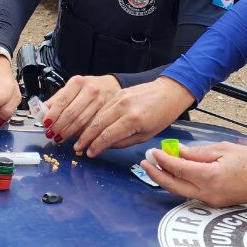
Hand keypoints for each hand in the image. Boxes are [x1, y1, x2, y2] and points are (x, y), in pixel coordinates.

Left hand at [43, 74, 120, 143]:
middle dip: (59, 126)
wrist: (109, 86)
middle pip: (71, 112)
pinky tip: (72, 137)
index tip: (46, 123)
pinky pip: (90, 125)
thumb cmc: (86, 88)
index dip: (53, 114)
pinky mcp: (105, 112)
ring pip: (81, 121)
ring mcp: (99, 101)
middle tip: (51, 133)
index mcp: (77, 82)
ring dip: (67, 132)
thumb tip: (41, 112)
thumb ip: (55, 100)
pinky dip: (79, 133)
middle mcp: (90, 90)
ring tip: (59, 137)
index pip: (62, 100)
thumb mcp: (70, 89)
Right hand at [74, 77, 193, 157]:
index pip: (107, 135)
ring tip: (81, 139)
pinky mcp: (119, 93)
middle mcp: (124, 107)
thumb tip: (105, 146)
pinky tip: (90, 126)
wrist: (169, 92)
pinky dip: (95, 117)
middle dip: (86, 138)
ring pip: (98, 115)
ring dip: (87, 128)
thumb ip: (124, 142)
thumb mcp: (146, 135)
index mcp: (133, 119)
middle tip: (77, 148)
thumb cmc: (162, 115)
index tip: (89, 154)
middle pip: (98, 124)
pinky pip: (103, 107)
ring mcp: (120, 97)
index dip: (96, 146)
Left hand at [142, 142, 246, 206]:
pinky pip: (192, 194)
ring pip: (181, 192)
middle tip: (144, 163)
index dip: (163, 160)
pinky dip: (180, 183)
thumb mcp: (224, 149)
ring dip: (166, 180)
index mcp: (209, 177)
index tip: (153, 151)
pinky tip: (175, 174)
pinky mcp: (215, 203)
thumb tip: (179, 152)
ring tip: (155, 167)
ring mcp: (211, 201)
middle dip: (156, 174)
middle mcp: (207, 193)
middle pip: (173, 186)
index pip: (178, 169)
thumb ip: (199, 152)